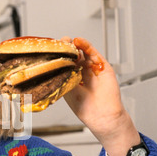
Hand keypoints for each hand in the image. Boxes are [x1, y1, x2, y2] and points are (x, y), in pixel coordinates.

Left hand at [62, 37, 139, 155]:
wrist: (102, 114)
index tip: (53, 49)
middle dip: (66, 48)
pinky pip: (93, 53)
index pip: (64, 63)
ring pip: (83, 52)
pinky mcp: (102, 66)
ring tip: (68, 41)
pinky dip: (86, 45)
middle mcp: (81, 73)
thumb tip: (54, 60)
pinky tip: (79, 41)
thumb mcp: (67, 87)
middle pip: (73, 55)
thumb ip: (63, 72)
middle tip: (61, 43)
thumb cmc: (84, 107)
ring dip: (75, 45)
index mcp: (71, 79)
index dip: (59, 56)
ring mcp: (92, 69)